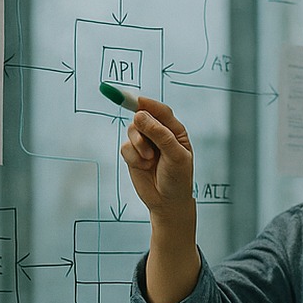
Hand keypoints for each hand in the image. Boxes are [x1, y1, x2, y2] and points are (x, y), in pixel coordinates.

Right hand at [119, 98, 193, 214]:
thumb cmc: (178, 178)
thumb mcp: (175, 156)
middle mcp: (159, 133)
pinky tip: (143, 166)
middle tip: (147, 146)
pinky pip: (125, 147)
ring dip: (138, 145)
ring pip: (131, 130)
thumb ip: (160, 135)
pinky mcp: (133, 154)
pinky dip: (133, 157)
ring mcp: (145, 143)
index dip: (148, 104)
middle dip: (142, 130)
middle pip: (142, 117)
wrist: (167, 202)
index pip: (161, 111)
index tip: (136, 100)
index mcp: (175, 130)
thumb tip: (139, 115)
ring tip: (150, 159)